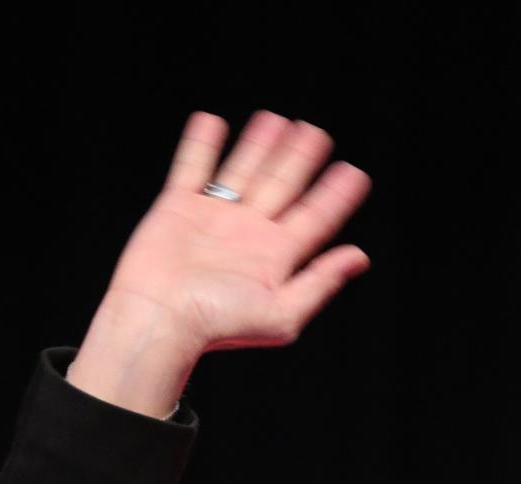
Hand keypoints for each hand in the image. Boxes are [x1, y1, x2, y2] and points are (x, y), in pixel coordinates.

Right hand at [68, 109, 372, 417]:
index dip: (335, 195)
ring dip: (260, 146)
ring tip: (277, 121)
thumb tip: (359, 257)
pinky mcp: (178, 208)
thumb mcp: (283, 313)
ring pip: (242, 171)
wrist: (161, 318)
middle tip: (315, 133)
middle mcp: (248, 234)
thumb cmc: (218, 325)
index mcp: (275, 256)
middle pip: (282, 186)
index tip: (354, 172)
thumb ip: (320, 282)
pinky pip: (192, 168)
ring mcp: (214, 218)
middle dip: (299, 159)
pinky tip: (212, 121)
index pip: (314, 218)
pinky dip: (201, 145)